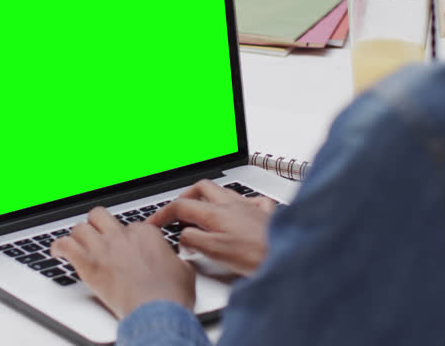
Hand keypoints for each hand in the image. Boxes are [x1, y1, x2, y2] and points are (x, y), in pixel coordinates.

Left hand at [50, 207, 195, 318]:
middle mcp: (122, 235)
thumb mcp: (183, 270)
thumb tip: (175, 262)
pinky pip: (65, 245)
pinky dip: (58, 247)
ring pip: (80, 227)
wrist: (157, 310)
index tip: (123, 246)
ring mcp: (104, 248)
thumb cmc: (171, 294)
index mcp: (145, 233)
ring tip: (76, 243)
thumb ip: (175, 260)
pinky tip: (57, 251)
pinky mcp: (89, 264)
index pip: (128, 224)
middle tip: (95, 234)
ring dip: (77, 235)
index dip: (124, 236)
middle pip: (100, 216)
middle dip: (96, 224)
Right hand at [147, 179, 275, 276]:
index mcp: (217, 213)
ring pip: (224, 191)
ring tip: (203, 211)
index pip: (181, 206)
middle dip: (185, 196)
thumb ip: (195, 240)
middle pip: (202, 188)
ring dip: (209, 198)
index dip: (162, 214)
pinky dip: (239, 204)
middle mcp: (233, 204)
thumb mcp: (217, 252)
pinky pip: (249, 199)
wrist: (291, 256)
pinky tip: (239, 213)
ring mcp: (251, 206)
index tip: (153, 223)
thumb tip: (183, 236)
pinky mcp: (267, 212)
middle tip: (177, 210)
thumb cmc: (258, 257)